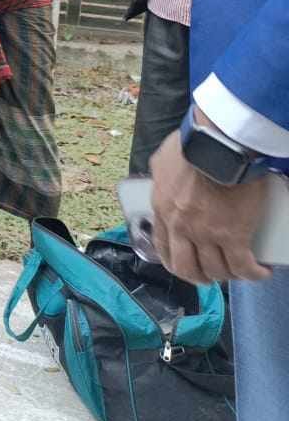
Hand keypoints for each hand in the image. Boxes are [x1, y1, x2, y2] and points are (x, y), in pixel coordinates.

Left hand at [148, 129, 271, 283]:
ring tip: (239, 269)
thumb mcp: (163, 160)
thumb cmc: (193, 145)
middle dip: (199, 276)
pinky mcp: (233, 235)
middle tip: (211, 273)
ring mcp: (206, 234)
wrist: (218, 144)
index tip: (186, 263)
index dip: (175, 261)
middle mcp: (181, 227)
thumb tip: (163, 173)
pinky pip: (243, 266)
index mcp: (163, 209)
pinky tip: (260, 271)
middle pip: (186, 267)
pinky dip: (253, 273)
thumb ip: (161, 172)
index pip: (163, 246)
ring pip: (216, 270)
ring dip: (228, 274)